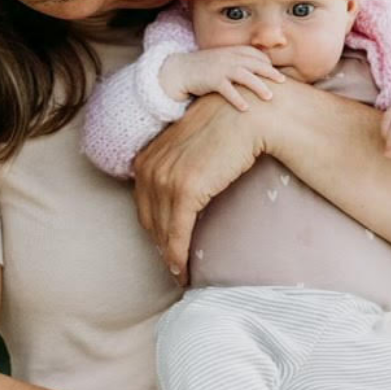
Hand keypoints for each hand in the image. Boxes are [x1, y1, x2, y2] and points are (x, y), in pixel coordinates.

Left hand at [133, 90, 267, 283]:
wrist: (248, 116)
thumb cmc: (226, 129)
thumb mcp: (190, 146)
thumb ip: (178, 164)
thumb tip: (183, 186)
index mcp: (146, 158)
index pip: (143, 204)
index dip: (152, 228)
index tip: (163, 245)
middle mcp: (149, 168)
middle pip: (148, 219)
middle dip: (158, 245)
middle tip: (171, 266)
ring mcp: (165, 179)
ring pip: (161, 230)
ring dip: (169, 256)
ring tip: (178, 273)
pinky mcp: (185, 190)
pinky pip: (177, 232)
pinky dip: (178, 255)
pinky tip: (183, 269)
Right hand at [159, 47, 286, 110]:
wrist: (180, 70)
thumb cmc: (205, 68)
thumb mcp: (223, 61)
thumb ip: (239, 63)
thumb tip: (258, 75)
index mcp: (233, 51)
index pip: (256, 55)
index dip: (267, 64)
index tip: (276, 75)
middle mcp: (229, 57)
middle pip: (255, 64)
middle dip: (270, 72)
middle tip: (283, 82)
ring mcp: (221, 68)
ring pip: (244, 76)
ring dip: (258, 86)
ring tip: (269, 97)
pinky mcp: (211, 80)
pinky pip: (227, 90)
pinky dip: (237, 99)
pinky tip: (246, 108)